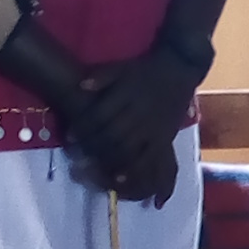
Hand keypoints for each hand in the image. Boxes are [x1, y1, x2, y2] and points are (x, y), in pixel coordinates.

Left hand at [68, 49, 190, 206]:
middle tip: (78, 157)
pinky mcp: (164, 138)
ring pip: (128, 149)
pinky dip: (133, 170)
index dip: (83, 128)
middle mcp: (138, 113)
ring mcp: (152, 127)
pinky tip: (119, 180)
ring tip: (93, 170)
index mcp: (126, 95)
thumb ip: (102, 77)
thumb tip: (80, 86)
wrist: (179, 69)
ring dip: (108, 161)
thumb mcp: (122, 67)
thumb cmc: (146, 70)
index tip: (69, 138)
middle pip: (111, 135)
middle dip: (92, 147)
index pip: (100, 115)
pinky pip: (148, 158)